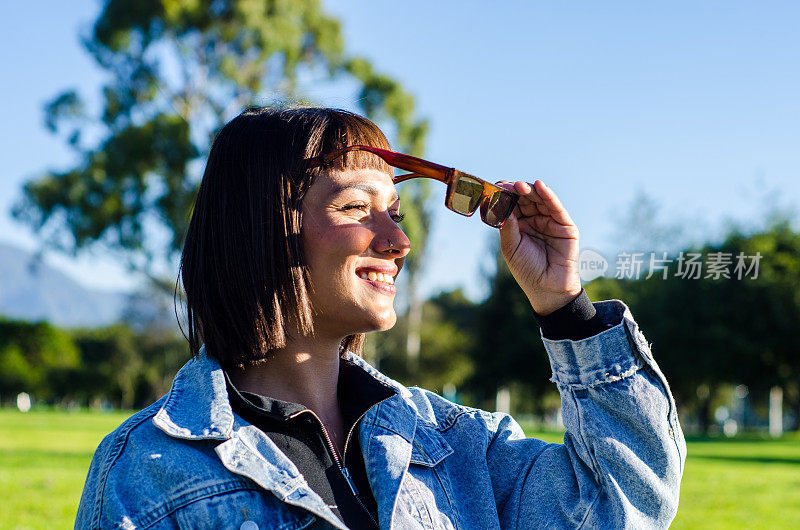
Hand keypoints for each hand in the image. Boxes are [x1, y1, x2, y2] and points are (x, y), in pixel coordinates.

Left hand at [497, 180, 581, 315]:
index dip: (505, 195)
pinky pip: (556, 208)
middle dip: (516, 191)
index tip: (495, 188)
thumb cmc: (527, 270)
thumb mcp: (511, 247)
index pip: (512, 204)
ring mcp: (550, 221)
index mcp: (520, 225)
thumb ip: (507, 225)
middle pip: (526, 199)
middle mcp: (535, 220)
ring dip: (530, 190)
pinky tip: (540, 186)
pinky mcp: (566, 225)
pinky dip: (549, 196)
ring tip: (520, 186)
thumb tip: (501, 203)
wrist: (548, 289)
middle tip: (507, 186)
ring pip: (540, 200)